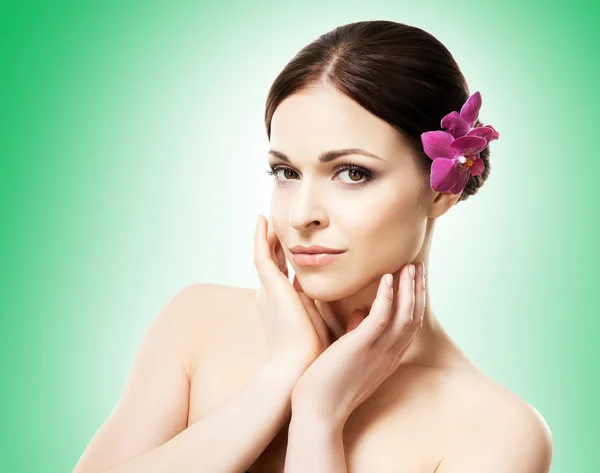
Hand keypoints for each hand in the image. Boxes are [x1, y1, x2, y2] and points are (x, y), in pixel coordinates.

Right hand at [254, 214, 330, 373]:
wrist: (297, 368)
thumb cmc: (311, 351)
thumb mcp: (317, 321)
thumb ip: (323, 307)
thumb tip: (343, 302)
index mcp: (282, 304)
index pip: (283, 275)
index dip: (286, 259)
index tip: (293, 246)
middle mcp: (271, 295)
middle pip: (271, 262)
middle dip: (273, 244)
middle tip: (273, 225)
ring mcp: (268, 290)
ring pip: (264, 255)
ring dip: (265, 235)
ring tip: (265, 216)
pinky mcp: (270, 286)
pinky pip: (261, 254)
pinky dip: (259, 236)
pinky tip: (261, 219)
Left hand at [290, 263, 425, 426]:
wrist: (316, 412)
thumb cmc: (326, 385)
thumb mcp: (348, 356)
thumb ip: (355, 334)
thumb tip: (357, 313)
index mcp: (387, 356)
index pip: (409, 324)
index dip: (414, 299)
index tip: (412, 278)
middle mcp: (389, 354)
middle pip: (414, 316)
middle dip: (417, 289)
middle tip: (417, 265)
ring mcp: (377, 352)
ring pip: (404, 314)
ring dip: (408, 288)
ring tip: (408, 265)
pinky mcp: (360, 348)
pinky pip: (381, 318)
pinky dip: (387, 296)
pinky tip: (387, 278)